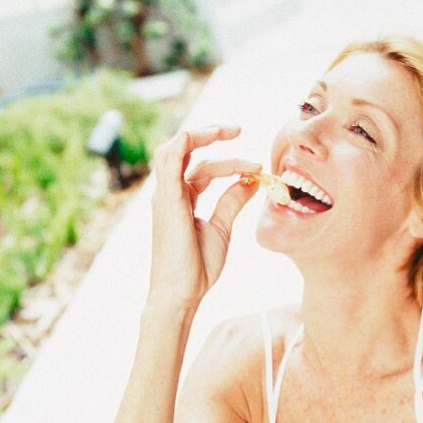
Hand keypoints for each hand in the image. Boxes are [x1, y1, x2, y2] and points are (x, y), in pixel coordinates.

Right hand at [147, 125, 261, 310]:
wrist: (181, 294)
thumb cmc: (197, 268)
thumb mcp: (221, 228)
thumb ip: (232, 202)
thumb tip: (251, 181)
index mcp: (181, 200)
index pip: (202, 169)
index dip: (230, 164)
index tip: (257, 168)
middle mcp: (170, 193)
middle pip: (186, 151)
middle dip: (210, 135)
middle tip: (237, 129)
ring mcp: (165, 195)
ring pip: (177, 149)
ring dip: (201, 134)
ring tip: (229, 131)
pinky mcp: (167, 200)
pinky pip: (170, 159)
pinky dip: (188, 143)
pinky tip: (214, 137)